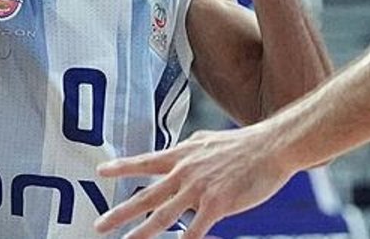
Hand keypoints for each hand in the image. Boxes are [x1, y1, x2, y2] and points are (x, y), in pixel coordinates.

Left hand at [93, 126, 292, 237]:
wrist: (270, 146)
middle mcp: (183, 173)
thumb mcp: (205, 140)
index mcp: (180, 156)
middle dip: (120, 212)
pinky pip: (196, 229)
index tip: (100, 171)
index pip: (144, 162)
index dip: (121, 167)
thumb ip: (187, 150)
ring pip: (163, 216)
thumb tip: (179, 150)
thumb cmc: (242, 144)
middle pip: (146, 196)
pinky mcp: (217, 204)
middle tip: (100, 224)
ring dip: (142, 232)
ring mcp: (198, 190)